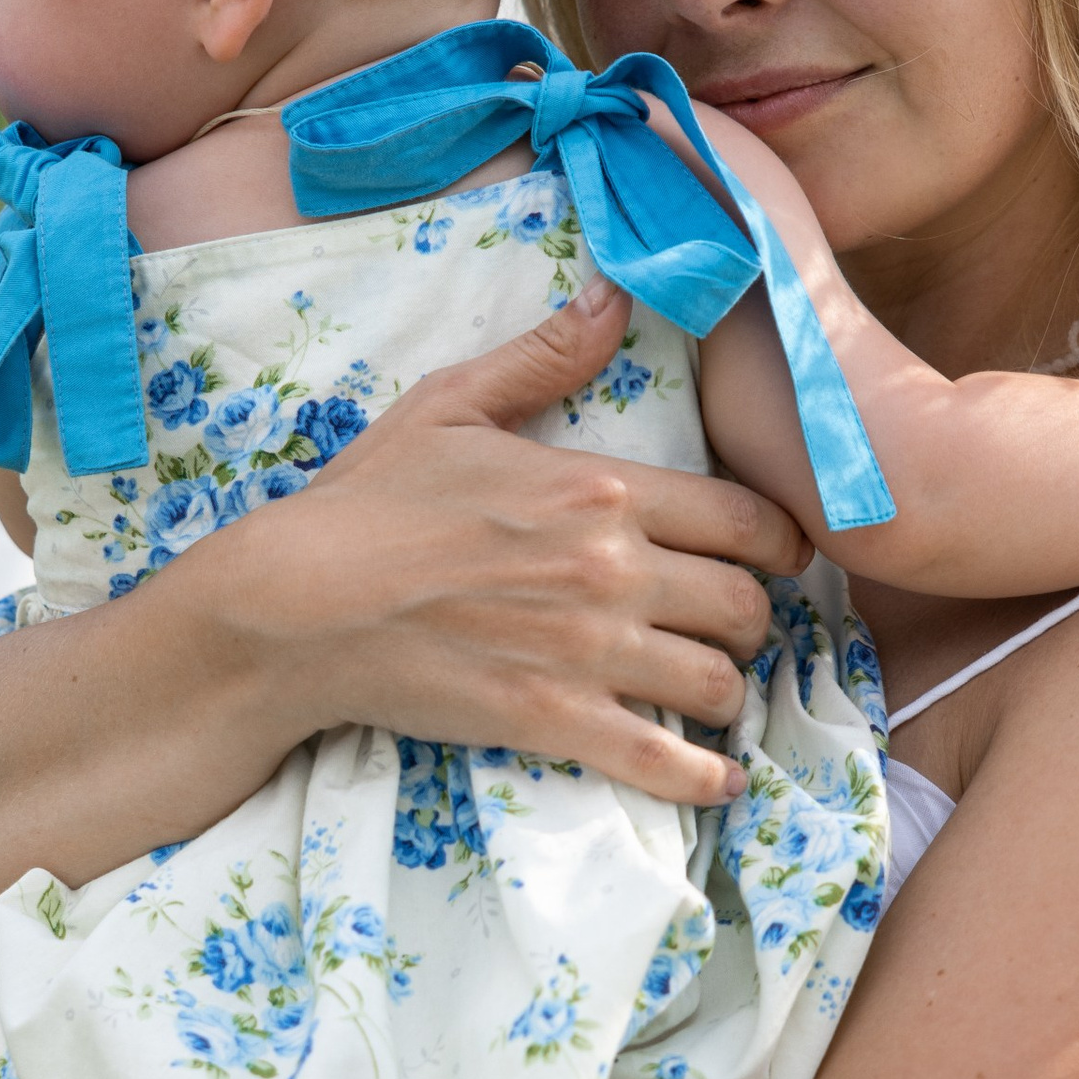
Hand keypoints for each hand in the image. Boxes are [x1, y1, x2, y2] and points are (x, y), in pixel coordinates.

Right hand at [0, 282, 809, 1026]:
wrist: (296, 605)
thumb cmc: (368, 502)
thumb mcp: (452, 407)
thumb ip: (546, 359)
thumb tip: (617, 299)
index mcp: (602, 489)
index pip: (748, 519)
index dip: (781, 545)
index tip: (781, 559)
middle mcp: (612, 570)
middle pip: (747, 607)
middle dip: (755, 622)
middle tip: (736, 630)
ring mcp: (587, 651)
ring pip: (718, 682)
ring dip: (728, 692)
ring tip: (710, 693)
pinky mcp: (553, 719)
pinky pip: (663, 760)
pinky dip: (703, 776)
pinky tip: (716, 779)